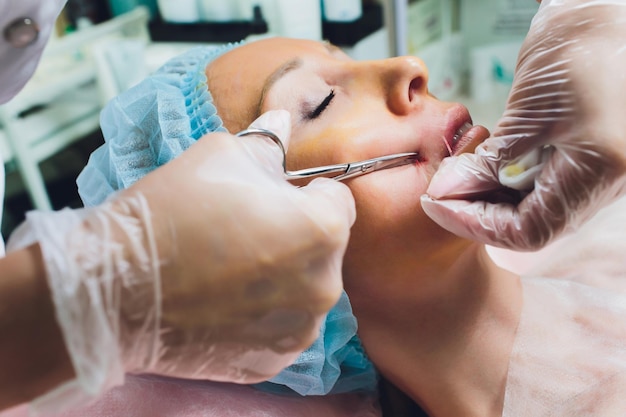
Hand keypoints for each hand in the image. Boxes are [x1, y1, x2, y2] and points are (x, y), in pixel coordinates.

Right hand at [9, 110, 355, 407]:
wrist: (115, 287)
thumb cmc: (172, 210)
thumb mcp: (221, 155)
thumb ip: (267, 144)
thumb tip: (284, 123)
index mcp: (323, 230)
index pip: (339, 200)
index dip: (308, 190)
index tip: (276, 193)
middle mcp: (324, 286)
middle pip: (324, 247)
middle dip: (297, 233)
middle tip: (246, 228)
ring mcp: (299, 329)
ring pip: (305, 288)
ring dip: (283, 275)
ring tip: (231, 268)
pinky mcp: (272, 360)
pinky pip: (281, 324)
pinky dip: (263, 312)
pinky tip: (224, 302)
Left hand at [422, 0, 625, 249]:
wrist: (608, 10)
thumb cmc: (583, 48)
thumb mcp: (530, 111)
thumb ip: (490, 162)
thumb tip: (446, 192)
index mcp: (598, 175)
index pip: (529, 231)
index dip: (475, 223)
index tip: (436, 203)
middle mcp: (601, 182)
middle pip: (530, 223)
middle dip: (477, 210)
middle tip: (439, 190)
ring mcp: (592, 170)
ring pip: (532, 207)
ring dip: (487, 196)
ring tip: (454, 177)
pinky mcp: (580, 155)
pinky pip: (538, 184)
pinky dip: (503, 180)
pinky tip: (478, 166)